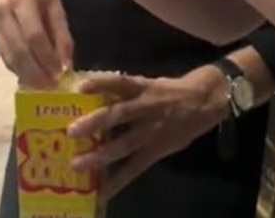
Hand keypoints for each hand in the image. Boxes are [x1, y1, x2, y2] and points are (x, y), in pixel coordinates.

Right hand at [0, 0, 73, 87]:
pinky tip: (27, 76)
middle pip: (18, 50)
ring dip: (24, 74)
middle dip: (34, 73)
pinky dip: (15, 67)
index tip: (60, 74)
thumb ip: (61, 32)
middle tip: (50, 88)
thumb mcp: (55, 1)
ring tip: (41, 87)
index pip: (34, 36)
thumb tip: (66, 64)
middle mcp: (4, 11)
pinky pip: (3, 53)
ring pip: (8, 55)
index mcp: (24, 0)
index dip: (46, 58)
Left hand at [67, 68, 228, 199]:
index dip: (101, 83)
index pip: (120, 82)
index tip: (80, 87)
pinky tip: (102, 192)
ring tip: (77, 164)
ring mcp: (150, 131)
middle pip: (118, 115)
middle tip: (72, 131)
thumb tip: (96, 98)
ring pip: (123, 144)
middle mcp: (145, 108)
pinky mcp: (156, 150)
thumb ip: (127, 93)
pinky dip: (117, 181)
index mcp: (143, 88)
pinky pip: (135, 168)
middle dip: (95, 123)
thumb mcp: (151, 85)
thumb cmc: (170, 92)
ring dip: (100, 155)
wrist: (203, 102)